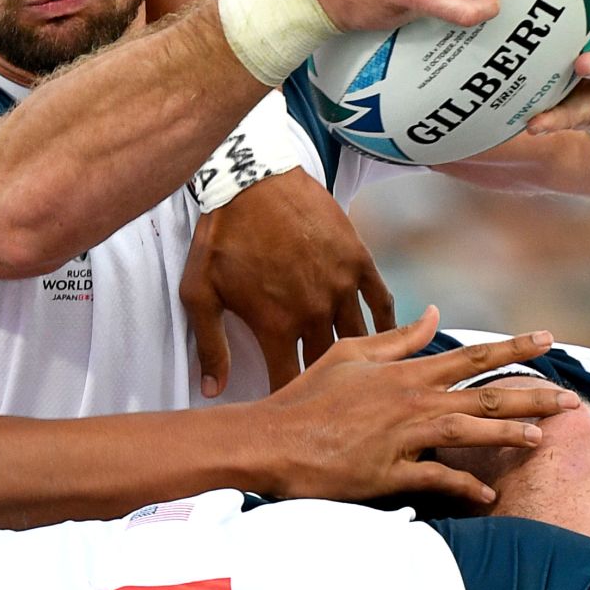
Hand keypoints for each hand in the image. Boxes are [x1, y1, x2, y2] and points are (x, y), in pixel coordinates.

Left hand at [181, 169, 393, 394]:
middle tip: (329, 398)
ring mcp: (341, 285)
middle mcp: (314, 311)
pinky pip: (382, 301)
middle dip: (327, 385)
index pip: (289, 382)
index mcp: (275, 325)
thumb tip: (212, 391)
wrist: (251, 179)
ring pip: (361, 339)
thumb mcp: (199, 291)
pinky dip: (389, 324)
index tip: (290, 410)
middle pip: (328, 365)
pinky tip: (390, 339)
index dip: (289, 400)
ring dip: (362, 360)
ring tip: (364, 378)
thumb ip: (210, 345)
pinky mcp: (358, 260)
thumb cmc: (221, 235)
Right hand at [254, 306, 578, 504]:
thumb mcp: (350, 355)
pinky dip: (465, 485)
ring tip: (541, 438)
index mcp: (403, 373)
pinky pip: (437, 477)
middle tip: (570, 400)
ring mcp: (401, 437)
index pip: (469, 357)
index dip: (512, 347)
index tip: (548, 339)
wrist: (271, 438)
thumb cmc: (307, 396)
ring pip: (468, 431)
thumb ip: (396, 338)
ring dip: (508, 434)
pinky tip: (488, 494)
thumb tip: (433, 314)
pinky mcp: (389, 471)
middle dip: (530, 395)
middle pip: (483, 396)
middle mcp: (410, 402)